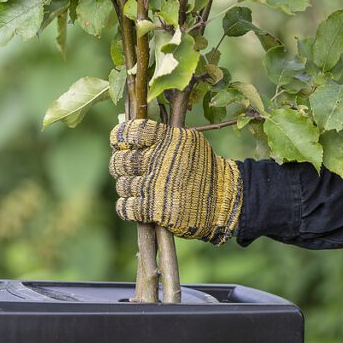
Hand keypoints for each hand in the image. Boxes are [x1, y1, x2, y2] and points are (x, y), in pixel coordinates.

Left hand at [109, 119, 242, 243]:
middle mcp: (158, 161)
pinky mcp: (154, 209)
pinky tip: (135, 205)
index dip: (120, 138)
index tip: (121, 144)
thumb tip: (126, 136)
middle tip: (129, 170)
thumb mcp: (187, 141)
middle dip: (120, 166)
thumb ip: (161, 135)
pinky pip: (125, 207)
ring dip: (127, 188)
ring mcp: (155, 186)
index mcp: (166, 139)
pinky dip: (126, 207)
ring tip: (139, 188)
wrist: (222, 198)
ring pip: (122, 185)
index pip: (130, 133)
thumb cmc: (201, 168)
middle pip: (120, 161)